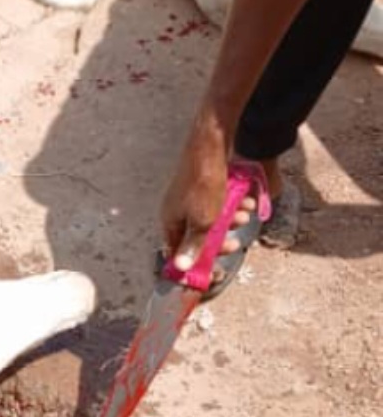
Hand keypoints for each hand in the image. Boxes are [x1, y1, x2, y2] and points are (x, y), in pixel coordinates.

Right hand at [160, 113, 230, 271]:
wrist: (212, 145)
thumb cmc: (203, 184)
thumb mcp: (203, 222)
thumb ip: (193, 246)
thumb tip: (178, 268)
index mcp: (170, 221)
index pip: (177, 252)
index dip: (194, 264)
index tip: (213, 271)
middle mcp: (177, 210)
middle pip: (198, 238)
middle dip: (220, 240)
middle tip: (235, 243)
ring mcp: (191, 198)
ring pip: (212, 220)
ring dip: (231, 221)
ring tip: (244, 214)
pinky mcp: (204, 187)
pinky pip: (219, 205)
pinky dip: (233, 205)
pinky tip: (246, 201)